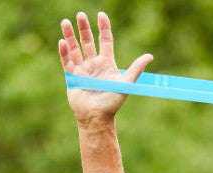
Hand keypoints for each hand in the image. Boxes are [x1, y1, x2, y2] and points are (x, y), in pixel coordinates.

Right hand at [59, 11, 153, 126]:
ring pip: (75, 49)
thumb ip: (136, 69)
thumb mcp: (126, 84)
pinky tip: (63, 42)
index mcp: (107, 63)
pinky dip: (64, 52)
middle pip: (88, 41)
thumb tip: (150, 56)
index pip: (105, 40)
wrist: (97, 117)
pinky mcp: (72, 78)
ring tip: (65, 22)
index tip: (101, 15)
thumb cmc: (112, 102)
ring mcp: (82, 70)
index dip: (103, 27)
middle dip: (84, 28)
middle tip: (80, 14)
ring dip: (70, 36)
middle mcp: (93, 64)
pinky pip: (67, 62)